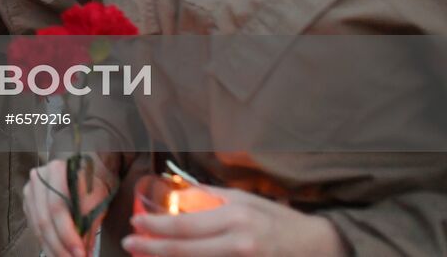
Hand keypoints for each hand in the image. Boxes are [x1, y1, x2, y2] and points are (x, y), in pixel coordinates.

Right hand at [23, 157, 116, 256]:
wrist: (84, 174)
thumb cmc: (92, 187)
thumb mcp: (96, 202)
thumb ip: (88, 226)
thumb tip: (83, 253)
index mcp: (56, 171)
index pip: (58, 207)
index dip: (68, 234)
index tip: (80, 254)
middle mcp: (38, 180)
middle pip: (45, 220)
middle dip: (60, 247)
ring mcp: (30, 192)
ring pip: (38, 227)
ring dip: (52, 249)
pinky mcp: (28, 204)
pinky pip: (35, 228)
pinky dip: (47, 244)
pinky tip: (56, 253)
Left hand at [124, 187, 345, 256]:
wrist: (318, 248)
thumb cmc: (278, 221)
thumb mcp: (246, 201)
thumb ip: (211, 199)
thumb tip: (177, 196)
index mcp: (236, 218)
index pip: (185, 224)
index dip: (155, 226)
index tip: (135, 222)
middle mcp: (239, 245)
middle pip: (184, 250)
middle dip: (151, 248)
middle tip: (129, 244)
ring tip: (145, 254)